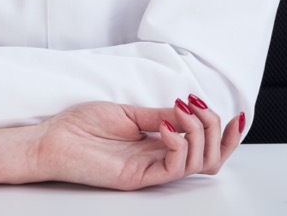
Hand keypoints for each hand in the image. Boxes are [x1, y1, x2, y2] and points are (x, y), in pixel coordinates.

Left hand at [31, 97, 242, 189]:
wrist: (51, 140)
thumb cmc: (80, 126)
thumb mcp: (127, 112)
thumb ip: (160, 114)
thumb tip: (189, 108)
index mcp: (158, 143)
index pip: (204, 146)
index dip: (225, 133)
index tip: (235, 113)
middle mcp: (159, 159)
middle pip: (211, 158)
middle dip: (218, 131)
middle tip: (201, 108)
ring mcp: (150, 170)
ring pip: (199, 165)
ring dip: (200, 133)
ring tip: (182, 110)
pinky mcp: (139, 177)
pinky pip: (173, 169)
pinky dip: (178, 145)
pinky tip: (165, 126)